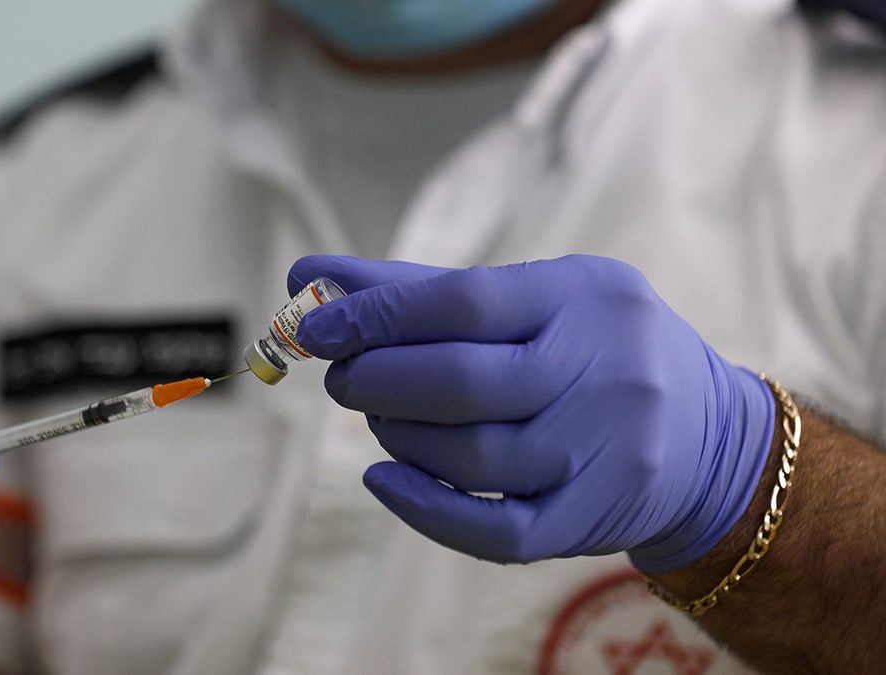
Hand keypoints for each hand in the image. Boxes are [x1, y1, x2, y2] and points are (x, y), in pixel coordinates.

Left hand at [290, 255, 774, 570]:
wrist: (709, 438)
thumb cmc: (591, 350)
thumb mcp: (532, 298)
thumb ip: (418, 290)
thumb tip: (306, 274)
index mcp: (585, 298)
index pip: (463, 302)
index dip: (375, 316)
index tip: (315, 326)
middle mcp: (606, 372)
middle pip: (461, 383)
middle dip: (377, 380)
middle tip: (344, 378)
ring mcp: (605, 452)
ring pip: (470, 456)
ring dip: (398, 437)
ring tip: (380, 417)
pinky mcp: (593, 519)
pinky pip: (495, 530)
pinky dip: (424, 510)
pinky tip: (385, 480)